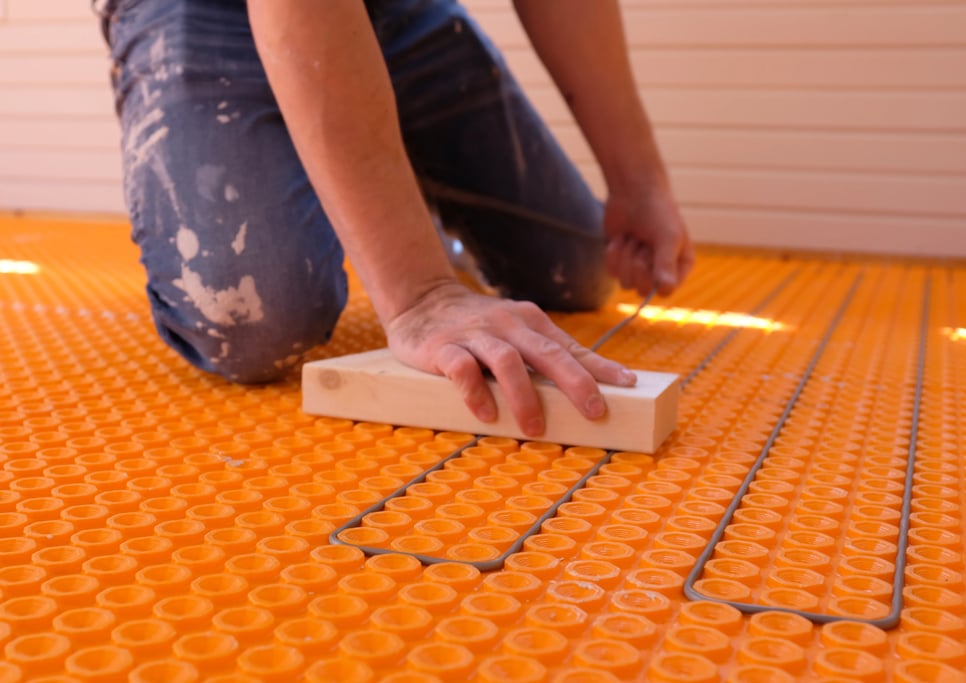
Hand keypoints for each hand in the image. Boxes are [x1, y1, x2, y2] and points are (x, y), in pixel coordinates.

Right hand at [385, 281, 636, 435]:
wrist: (421, 298)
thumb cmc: (477, 325)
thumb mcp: (514, 331)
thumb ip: (542, 354)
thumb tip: (587, 388)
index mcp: (530, 321)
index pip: (570, 347)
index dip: (600, 367)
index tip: (629, 384)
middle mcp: (507, 325)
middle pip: (547, 353)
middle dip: (575, 382)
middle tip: (595, 412)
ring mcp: (475, 335)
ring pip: (507, 361)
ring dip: (524, 396)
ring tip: (535, 427)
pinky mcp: (443, 347)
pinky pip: (462, 370)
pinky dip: (475, 393)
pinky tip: (486, 415)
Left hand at [604, 183, 693, 296]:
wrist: (633, 190)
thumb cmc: (657, 211)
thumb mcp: (668, 236)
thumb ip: (666, 264)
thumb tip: (664, 291)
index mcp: (680, 266)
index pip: (665, 291)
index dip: (654, 278)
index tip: (653, 255)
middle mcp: (660, 270)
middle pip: (642, 289)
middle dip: (638, 264)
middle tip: (642, 242)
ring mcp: (638, 268)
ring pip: (625, 282)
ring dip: (626, 256)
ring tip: (633, 237)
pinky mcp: (619, 262)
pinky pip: (611, 272)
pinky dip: (613, 254)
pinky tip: (621, 237)